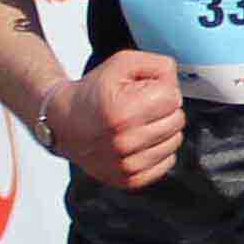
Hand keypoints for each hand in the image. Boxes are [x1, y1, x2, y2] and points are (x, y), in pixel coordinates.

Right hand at [49, 50, 186, 189]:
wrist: (63, 123)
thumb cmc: (94, 92)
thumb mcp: (122, 64)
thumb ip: (159, 65)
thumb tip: (179, 83)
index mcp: (123, 112)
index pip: (173, 98)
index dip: (162, 89)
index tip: (144, 91)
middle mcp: (124, 142)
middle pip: (177, 120)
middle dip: (164, 109)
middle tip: (141, 107)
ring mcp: (126, 165)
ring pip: (175, 142)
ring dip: (163, 130)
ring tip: (139, 124)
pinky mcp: (130, 180)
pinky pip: (167, 162)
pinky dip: (158, 150)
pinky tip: (140, 141)